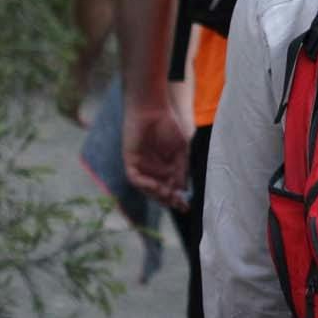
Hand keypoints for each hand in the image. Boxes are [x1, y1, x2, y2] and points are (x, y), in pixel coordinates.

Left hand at [123, 95, 190, 209]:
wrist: (153, 111)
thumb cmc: (169, 126)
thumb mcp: (181, 149)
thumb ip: (181, 169)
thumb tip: (183, 189)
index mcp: (166, 168)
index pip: (170, 188)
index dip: (178, 198)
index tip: (187, 206)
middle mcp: (152, 170)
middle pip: (158, 192)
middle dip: (168, 200)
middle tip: (178, 205)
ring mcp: (141, 167)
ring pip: (146, 188)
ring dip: (157, 194)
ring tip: (168, 196)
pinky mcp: (131, 162)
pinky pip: (135, 179)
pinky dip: (145, 184)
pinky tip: (155, 185)